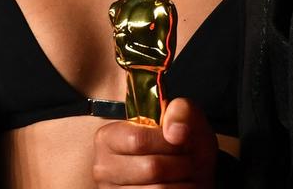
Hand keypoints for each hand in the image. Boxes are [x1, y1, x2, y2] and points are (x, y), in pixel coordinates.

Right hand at [93, 98, 217, 188]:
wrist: (188, 171)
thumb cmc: (180, 144)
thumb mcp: (184, 118)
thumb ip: (181, 111)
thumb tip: (175, 132)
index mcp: (108, 138)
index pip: (138, 139)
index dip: (168, 142)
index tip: (180, 140)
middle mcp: (103, 168)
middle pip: (152, 168)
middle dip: (181, 163)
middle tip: (188, 159)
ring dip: (184, 182)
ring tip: (185, 173)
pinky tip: (179, 185)